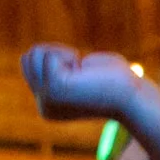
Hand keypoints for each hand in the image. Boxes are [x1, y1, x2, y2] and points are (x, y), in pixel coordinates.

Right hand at [21, 45, 143, 121]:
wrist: (132, 96)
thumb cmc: (113, 80)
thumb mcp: (77, 74)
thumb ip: (55, 70)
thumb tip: (31, 60)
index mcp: (48, 106)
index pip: (30, 66)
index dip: (56, 58)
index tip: (81, 74)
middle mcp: (44, 107)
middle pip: (27, 59)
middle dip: (53, 52)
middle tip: (80, 70)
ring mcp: (47, 100)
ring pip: (33, 54)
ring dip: (60, 52)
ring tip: (81, 70)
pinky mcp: (55, 89)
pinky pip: (48, 55)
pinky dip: (66, 54)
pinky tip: (83, 70)